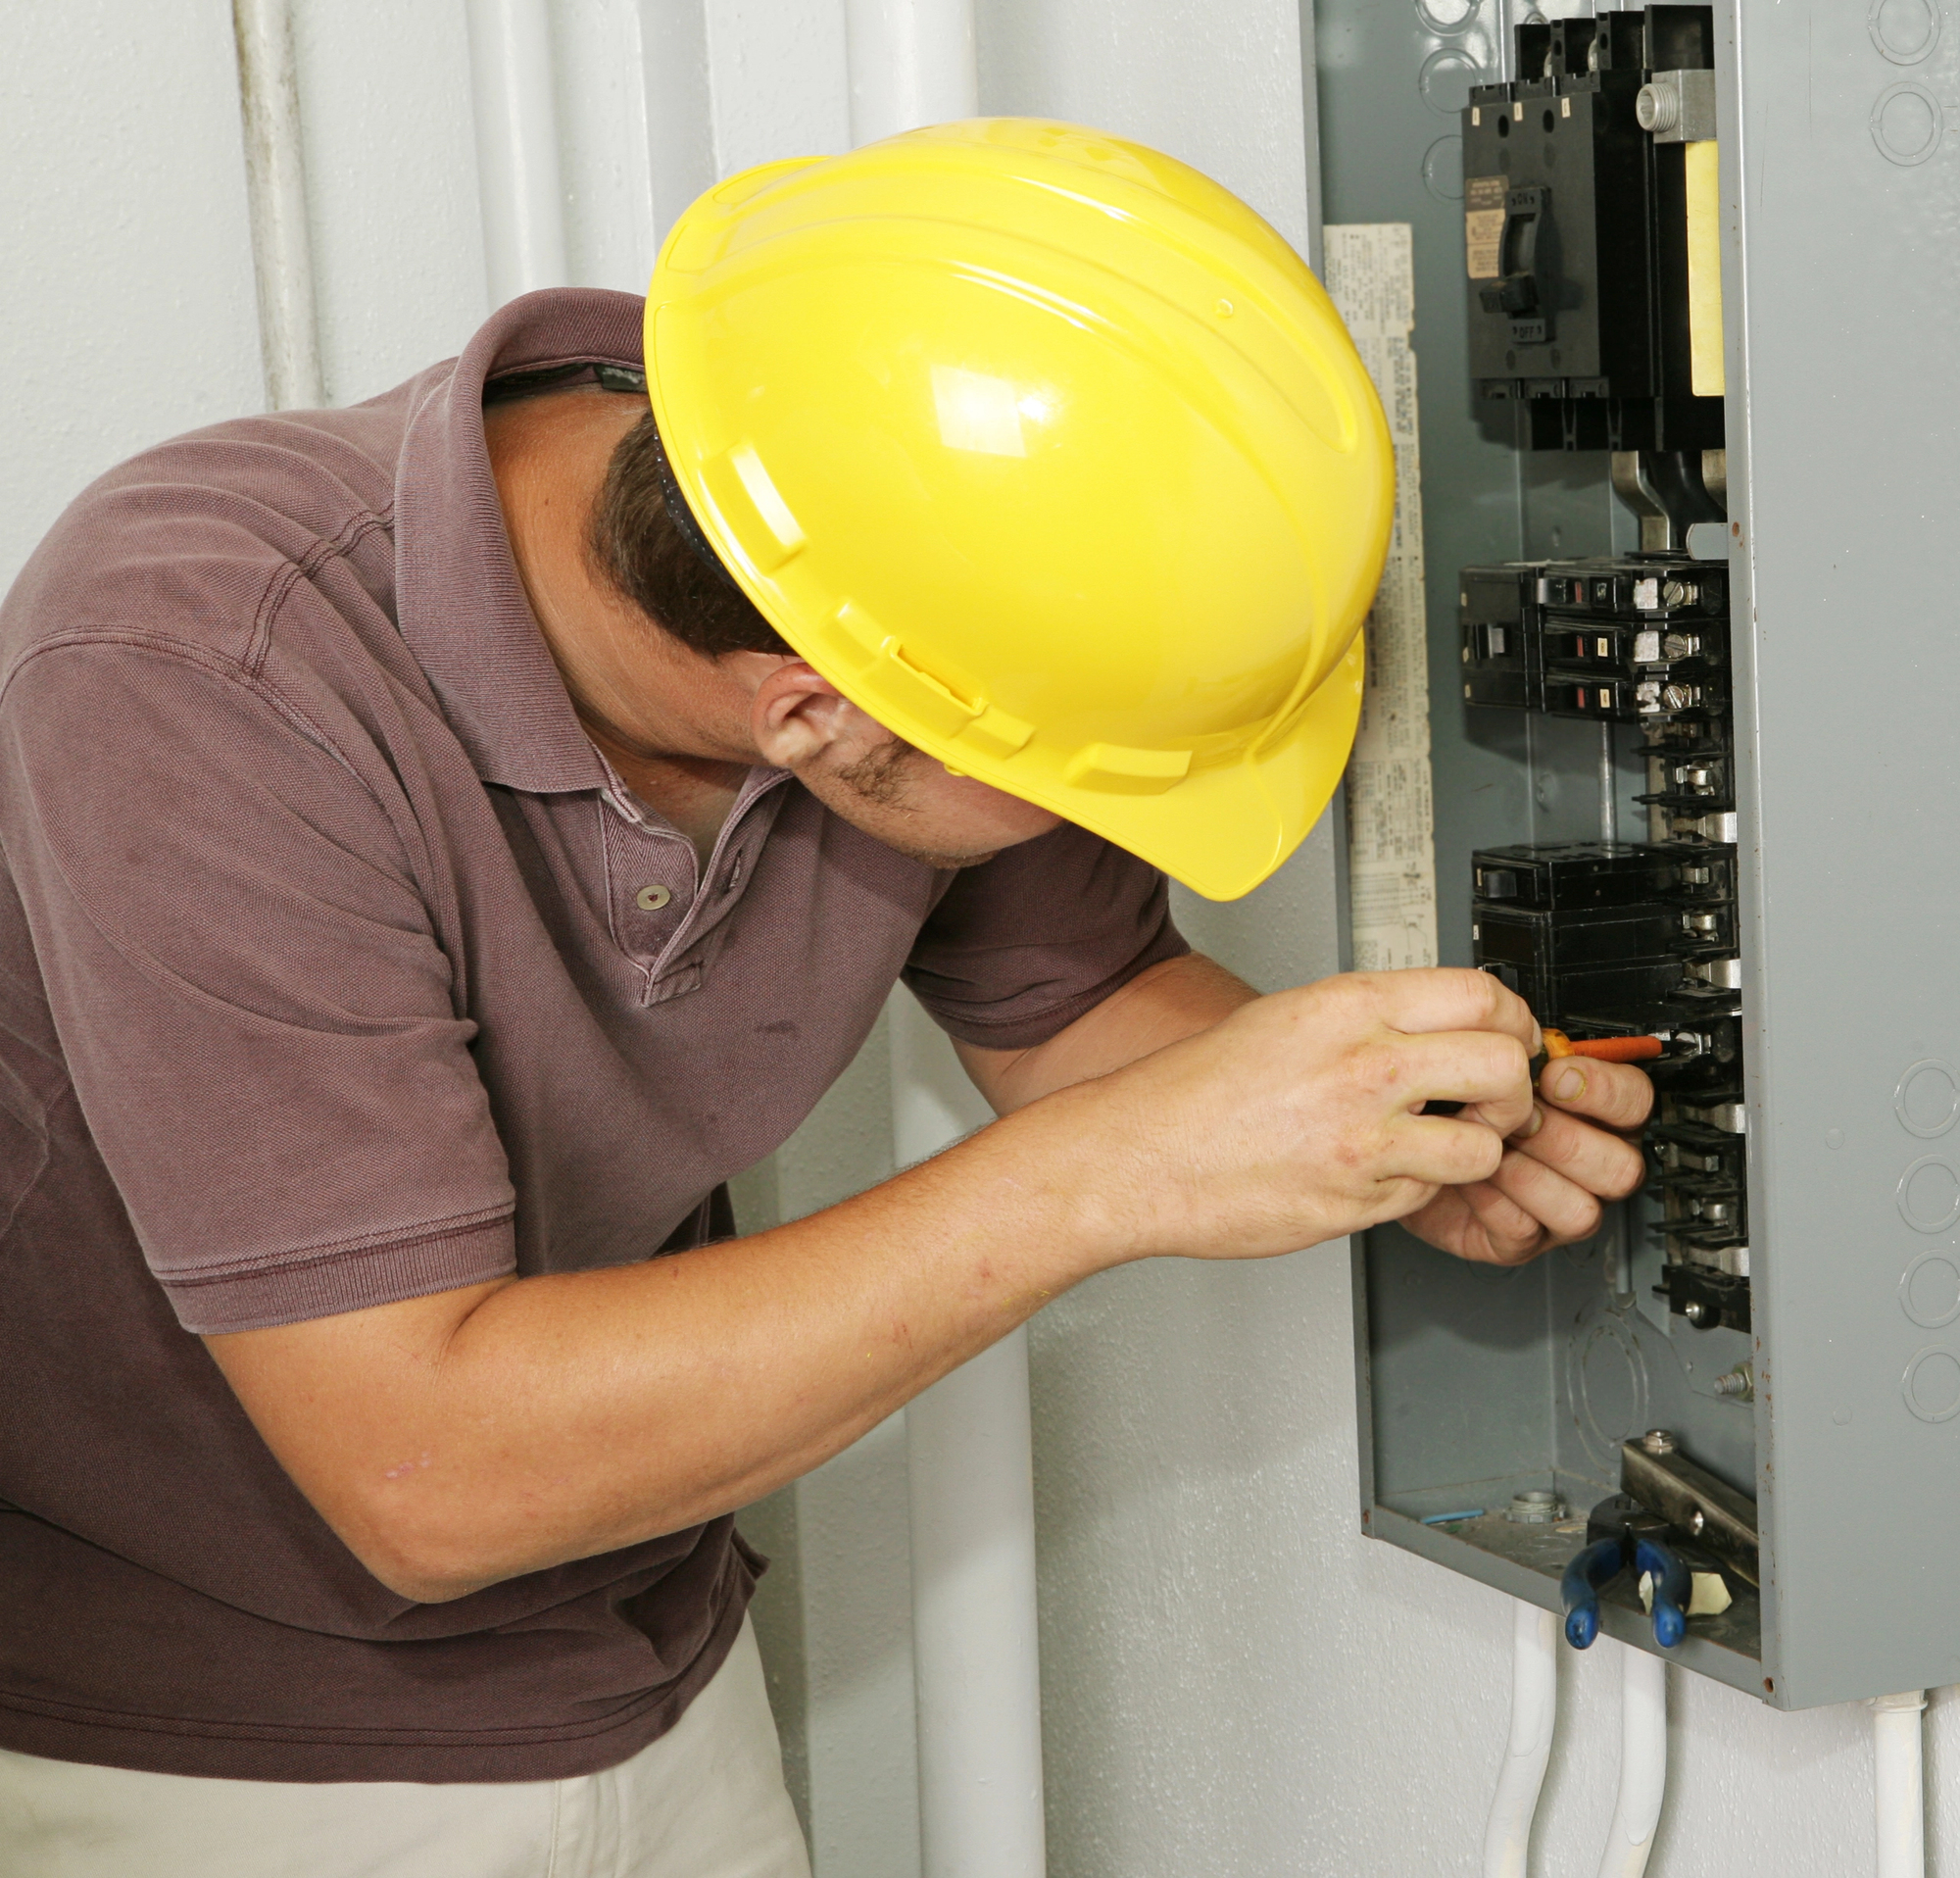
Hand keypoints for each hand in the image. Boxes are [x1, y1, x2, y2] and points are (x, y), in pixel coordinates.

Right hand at [1075, 967, 1539, 1263]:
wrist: (1136, 1156)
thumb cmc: (1193, 1091)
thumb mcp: (1286, 1017)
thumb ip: (1366, 1016)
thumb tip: (1435, 1021)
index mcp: (1347, 1008)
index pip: (1480, 993)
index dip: (1512, 1018)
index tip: (1509, 1035)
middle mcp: (1364, 1067)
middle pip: (1502, 1065)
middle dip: (1513, 1088)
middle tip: (1495, 1099)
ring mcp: (1363, 1140)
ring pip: (1483, 1146)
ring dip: (1474, 1150)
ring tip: (1440, 1145)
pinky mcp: (1355, 1202)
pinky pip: (1426, 1195)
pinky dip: (1415, 1188)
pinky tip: (1377, 1172)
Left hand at [1401, 1054, 1652, 1264]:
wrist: (1405, 1144)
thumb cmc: (1453, 1101)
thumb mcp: (1487, 1063)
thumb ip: (1522, 1055)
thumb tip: (1535, 1040)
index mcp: (1594, 1112)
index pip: (1637, 1101)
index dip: (1605, 1090)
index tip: (1556, 1074)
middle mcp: (1588, 1164)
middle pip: (1622, 1166)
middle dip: (1565, 1139)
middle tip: (1521, 1118)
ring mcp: (1558, 1208)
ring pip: (1583, 1210)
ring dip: (1529, 1174)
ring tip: (1490, 1147)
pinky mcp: (1520, 1241)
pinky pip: (1526, 1231)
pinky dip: (1492, 1202)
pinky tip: (1467, 1176)